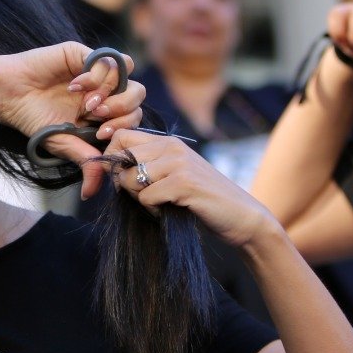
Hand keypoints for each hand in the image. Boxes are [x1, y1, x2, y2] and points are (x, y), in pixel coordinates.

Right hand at [0, 43, 144, 191]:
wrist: (10, 95)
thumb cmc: (36, 119)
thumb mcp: (66, 145)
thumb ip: (86, 162)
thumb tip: (92, 192)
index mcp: (105, 112)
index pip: (132, 116)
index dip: (123, 126)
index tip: (100, 133)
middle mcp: (105, 90)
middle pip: (137, 95)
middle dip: (121, 109)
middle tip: (96, 116)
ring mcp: (97, 71)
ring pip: (128, 76)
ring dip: (110, 92)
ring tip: (86, 102)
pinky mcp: (86, 54)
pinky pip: (110, 60)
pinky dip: (96, 75)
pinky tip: (75, 85)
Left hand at [93, 130, 271, 248]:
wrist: (242, 216)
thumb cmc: (204, 200)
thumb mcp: (174, 176)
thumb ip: (148, 168)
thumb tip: (110, 172)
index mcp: (169, 142)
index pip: (121, 136)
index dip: (111, 158)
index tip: (119, 180)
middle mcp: (172, 147)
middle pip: (121, 157)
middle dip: (124, 183)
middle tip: (145, 198)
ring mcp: (178, 163)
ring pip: (130, 178)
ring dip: (139, 199)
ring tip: (162, 205)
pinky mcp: (184, 183)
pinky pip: (146, 197)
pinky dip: (153, 210)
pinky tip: (171, 211)